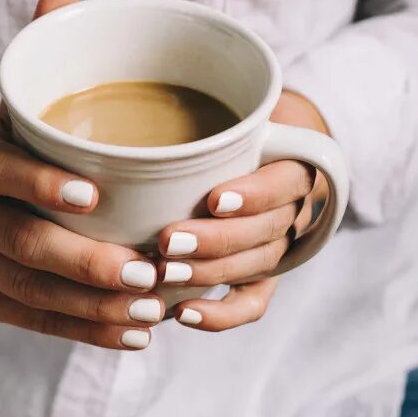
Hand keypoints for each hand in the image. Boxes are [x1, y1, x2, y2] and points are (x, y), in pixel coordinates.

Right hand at [0, 0, 174, 349]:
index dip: (39, 185)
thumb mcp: (14, 100)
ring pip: (31, 292)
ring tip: (156, 306)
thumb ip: (43, 47)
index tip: (93, 196)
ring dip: (97, 305)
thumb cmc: (2, 146)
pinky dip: (87, 331)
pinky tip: (135, 332)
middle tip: (150, 268)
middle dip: (87, 262)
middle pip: (20, 244)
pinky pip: (34, 324)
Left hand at [159, 91, 331, 332]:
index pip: (286, 182)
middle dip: (215, 240)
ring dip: (208, 274)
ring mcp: (278, 243)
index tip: (214, 198)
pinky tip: (183, 313)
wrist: (263, 149)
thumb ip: (203, 101)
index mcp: (295, 162)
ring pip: (254, 266)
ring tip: (163, 273)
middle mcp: (292, 207)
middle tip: (166, 241)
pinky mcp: (262, 274)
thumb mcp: (231, 104)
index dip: (254, 195)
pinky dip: (221, 314)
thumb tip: (122, 101)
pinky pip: (252, 302)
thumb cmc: (231, 119)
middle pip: (265, 231)